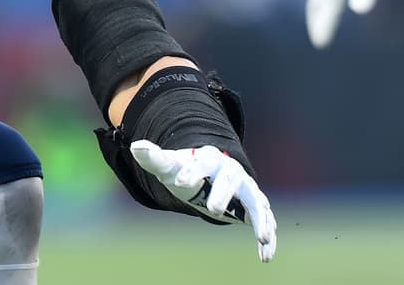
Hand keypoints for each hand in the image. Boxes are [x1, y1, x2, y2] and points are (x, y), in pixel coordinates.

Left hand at [130, 140, 276, 262]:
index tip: (179, 182)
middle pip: (231, 179)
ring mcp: (247, 189)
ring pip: (257, 201)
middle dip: (223, 193)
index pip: (203, 161)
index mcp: (210, 158)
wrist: (209, 176)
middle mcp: (232, 171)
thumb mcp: (170, 165)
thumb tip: (136, 146)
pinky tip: (265, 257)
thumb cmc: (186, 171)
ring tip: (263, 237)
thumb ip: (154, 158)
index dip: (192, 170)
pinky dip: (267, 238)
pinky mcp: (255, 207)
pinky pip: (265, 221)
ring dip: (260, 218)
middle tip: (213, 210)